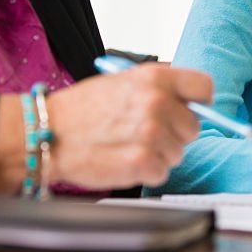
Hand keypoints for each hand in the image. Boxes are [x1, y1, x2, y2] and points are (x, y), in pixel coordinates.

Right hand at [47, 64, 211, 187]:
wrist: (47, 132)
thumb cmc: (81, 109)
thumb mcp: (122, 81)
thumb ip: (158, 87)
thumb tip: (190, 99)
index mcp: (155, 78)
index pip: (204, 87)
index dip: (199, 102)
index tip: (187, 110)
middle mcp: (157, 103)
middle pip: (193, 127)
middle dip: (174, 134)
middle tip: (144, 133)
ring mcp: (150, 133)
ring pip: (178, 153)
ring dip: (158, 154)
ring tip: (128, 146)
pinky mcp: (141, 162)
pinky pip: (161, 172)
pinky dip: (145, 172)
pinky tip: (124, 160)